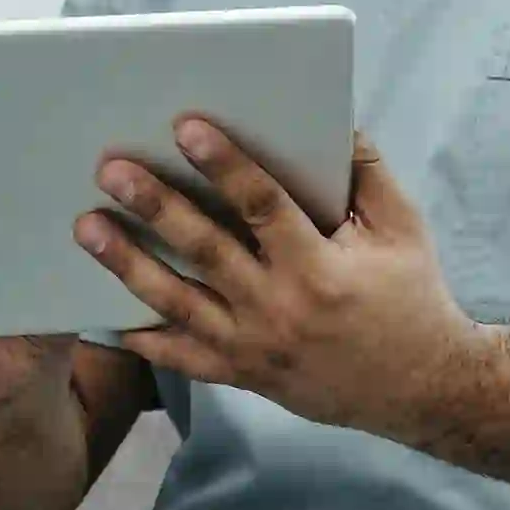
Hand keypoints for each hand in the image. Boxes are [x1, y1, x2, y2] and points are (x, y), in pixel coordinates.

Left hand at [78, 122, 479, 438]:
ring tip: (88, 228)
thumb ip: (366, 175)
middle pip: (204, 250)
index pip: (263, 206)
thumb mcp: (402, 230)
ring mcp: (254, 347)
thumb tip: (333, 120)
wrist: (421, 388)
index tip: (186, 128)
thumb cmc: (412, 298)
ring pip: (177, 303)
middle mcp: (279, 309)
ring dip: (128, 264)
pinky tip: (103, 313)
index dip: (224, 164)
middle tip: (112, 170)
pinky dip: (143, 339)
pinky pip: (182, 359)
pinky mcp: (243, 375)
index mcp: (320, 269)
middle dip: (155, 206)